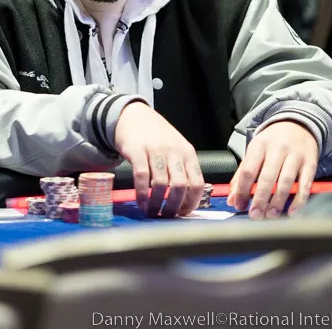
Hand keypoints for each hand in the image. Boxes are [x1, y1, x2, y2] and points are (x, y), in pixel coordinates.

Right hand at [114, 102, 205, 216]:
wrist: (134, 115)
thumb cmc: (157, 136)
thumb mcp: (176, 148)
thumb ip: (183, 169)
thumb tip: (187, 200)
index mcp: (188, 153)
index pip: (197, 183)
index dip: (191, 203)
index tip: (183, 213)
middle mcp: (174, 151)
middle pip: (180, 186)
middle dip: (173, 207)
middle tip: (166, 216)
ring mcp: (155, 150)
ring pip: (161, 184)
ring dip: (156, 203)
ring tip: (152, 212)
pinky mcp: (136, 150)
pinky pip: (142, 177)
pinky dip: (142, 194)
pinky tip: (141, 202)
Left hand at [227, 121, 318, 218]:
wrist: (298, 124)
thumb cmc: (272, 142)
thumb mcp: (255, 151)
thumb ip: (242, 175)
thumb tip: (232, 199)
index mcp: (260, 145)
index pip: (249, 170)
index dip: (242, 190)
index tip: (239, 205)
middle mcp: (278, 149)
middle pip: (267, 177)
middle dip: (260, 199)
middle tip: (255, 215)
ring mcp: (296, 156)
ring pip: (286, 181)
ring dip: (278, 201)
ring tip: (270, 215)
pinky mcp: (310, 163)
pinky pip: (305, 184)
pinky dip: (299, 200)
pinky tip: (291, 211)